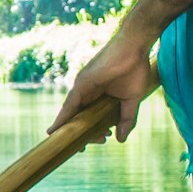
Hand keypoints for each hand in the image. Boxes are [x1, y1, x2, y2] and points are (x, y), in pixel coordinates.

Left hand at [54, 25, 160, 140]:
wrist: (135, 47)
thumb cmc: (135, 68)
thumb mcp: (132, 100)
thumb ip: (126, 119)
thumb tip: (121, 139)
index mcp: (99, 95)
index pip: (90, 116)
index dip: (92, 130)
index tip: (100, 140)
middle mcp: (88, 91)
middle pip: (79, 116)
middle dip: (83, 132)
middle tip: (92, 144)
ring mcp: (83, 87)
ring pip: (71, 112)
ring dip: (70, 129)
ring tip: (68, 143)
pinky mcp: (83, 83)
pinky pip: (70, 104)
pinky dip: (62, 118)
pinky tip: (56, 129)